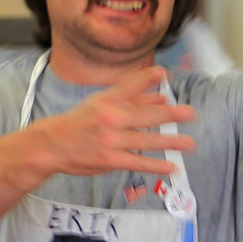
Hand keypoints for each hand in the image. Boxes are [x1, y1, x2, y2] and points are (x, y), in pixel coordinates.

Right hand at [33, 66, 197, 177]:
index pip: (132, 84)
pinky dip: (155, 166)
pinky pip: (137, 162)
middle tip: (190, 113)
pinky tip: (171, 166)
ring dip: (169, 142)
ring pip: (145, 140)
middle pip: (145, 114)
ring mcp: (110, 139)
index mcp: (108, 100)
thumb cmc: (79, 122)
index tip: (165, 74)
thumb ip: (132, 99)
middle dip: (170, 114)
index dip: (150, 77)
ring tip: (189, 143)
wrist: (52, 145)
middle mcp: (110, 117)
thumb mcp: (101, 103)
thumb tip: (161, 97)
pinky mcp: (109, 159)